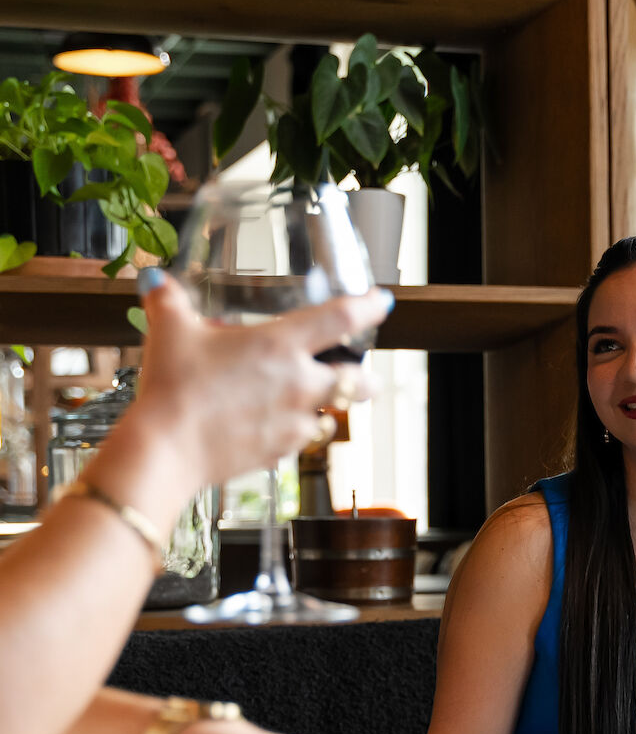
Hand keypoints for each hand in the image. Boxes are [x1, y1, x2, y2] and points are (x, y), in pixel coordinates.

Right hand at [127, 270, 391, 490]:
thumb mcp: (169, 331)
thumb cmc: (174, 385)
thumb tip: (156, 281)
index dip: (367, 307)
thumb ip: (169, 301)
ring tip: (318, 406)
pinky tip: (280, 429)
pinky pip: (301, 442)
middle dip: (366, 378)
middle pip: (358, 381)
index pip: (340, 319)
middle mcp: (300, 383)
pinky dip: (296, 434)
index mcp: (281, 344)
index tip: (381, 302)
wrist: (168, 448)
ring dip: (329, 410)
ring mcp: (294, 421)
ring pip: (332, 417)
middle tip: (363, 376)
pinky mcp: (281, 452)